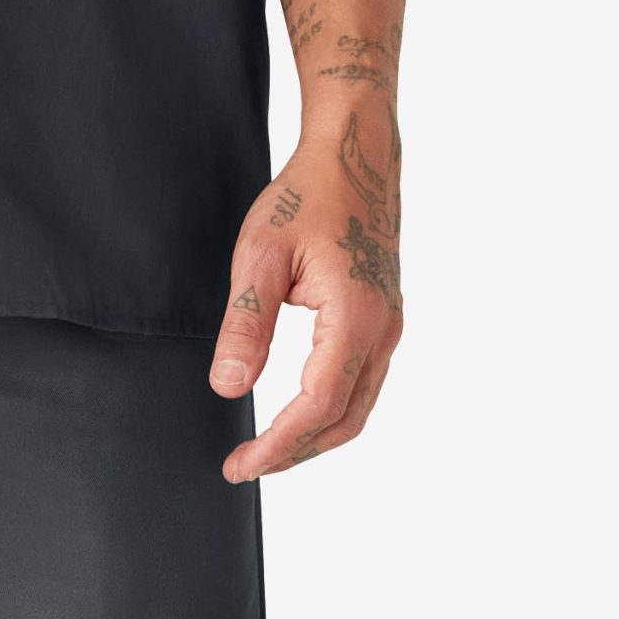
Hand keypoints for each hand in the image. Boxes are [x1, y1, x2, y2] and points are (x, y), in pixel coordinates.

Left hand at [207, 144, 402, 481]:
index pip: (317, 405)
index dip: (279, 443)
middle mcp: (383, 331)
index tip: (239, 462)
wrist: (355, 154)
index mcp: (355, 317)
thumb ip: (246, 323)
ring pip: (358, 407)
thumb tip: (228, 388)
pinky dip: (331, 409)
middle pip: (344, 419)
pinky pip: (363, 382)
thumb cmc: (307, 195)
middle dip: (295, 452)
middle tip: (245, 464)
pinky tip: (298, 409)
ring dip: (314, 435)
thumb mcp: (261, 253)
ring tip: (267, 447)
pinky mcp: (386, 319)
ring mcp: (390, 327)